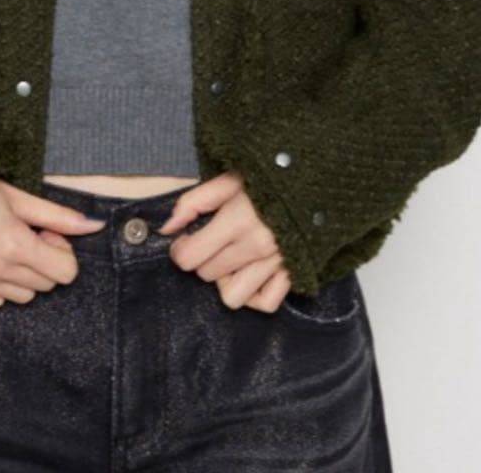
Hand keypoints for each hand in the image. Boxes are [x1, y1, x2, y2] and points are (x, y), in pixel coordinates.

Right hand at [0, 177, 105, 307]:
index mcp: (14, 245)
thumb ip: (58, 217)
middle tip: (26, 235)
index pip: (65, 273)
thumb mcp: (19, 196)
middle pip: (45, 286)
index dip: (61, 252)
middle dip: (43, 262)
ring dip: (20, 275)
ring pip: (21, 297)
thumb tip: (95, 226)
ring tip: (4, 245)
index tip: (47, 233)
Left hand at [157, 170, 291, 312]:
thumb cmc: (267, 176)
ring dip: (225, 280)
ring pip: (232, 297)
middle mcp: (256, 247)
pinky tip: (249, 273)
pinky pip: (266, 303)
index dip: (180, 249)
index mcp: (237, 221)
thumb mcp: (228, 178)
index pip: (191, 258)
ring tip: (230, 258)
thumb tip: (167, 229)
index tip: (185, 238)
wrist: (314, 178)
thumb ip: (193, 202)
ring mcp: (276, 264)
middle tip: (210, 241)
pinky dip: (254, 294)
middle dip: (201, 259)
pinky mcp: (293, 272)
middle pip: (208, 274)